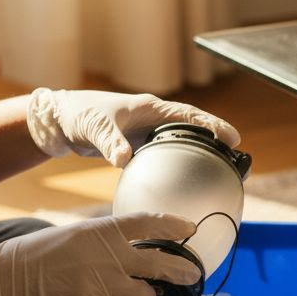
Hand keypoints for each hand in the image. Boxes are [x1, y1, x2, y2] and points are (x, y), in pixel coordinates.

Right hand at [0, 212, 200, 295]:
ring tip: (132, 295)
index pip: (149, 222)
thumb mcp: (74, 236)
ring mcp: (104, 285)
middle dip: (182, 271)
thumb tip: (133, 254)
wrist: (3, 282)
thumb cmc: (34, 256)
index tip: (189, 229)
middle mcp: (109, 256)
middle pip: (161, 263)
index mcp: (102, 230)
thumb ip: (105, 243)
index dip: (173, 225)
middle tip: (192, 275)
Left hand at [25, 88, 239, 166]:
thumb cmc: (78, 116)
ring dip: (199, 155)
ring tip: (220, 175)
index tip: (234, 139)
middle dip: (215, 142)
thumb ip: (111, 143)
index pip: (189, 115)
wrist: (59, 123)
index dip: (213, 125)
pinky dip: (176, 168)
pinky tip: (183, 187)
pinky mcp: (137, 147)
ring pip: (180, 144)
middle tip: (237, 162)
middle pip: (192, 130)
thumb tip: (124, 160)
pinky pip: (163, 157)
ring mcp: (146, 133)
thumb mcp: (95, 128)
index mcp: (150, 108)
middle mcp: (152, 119)